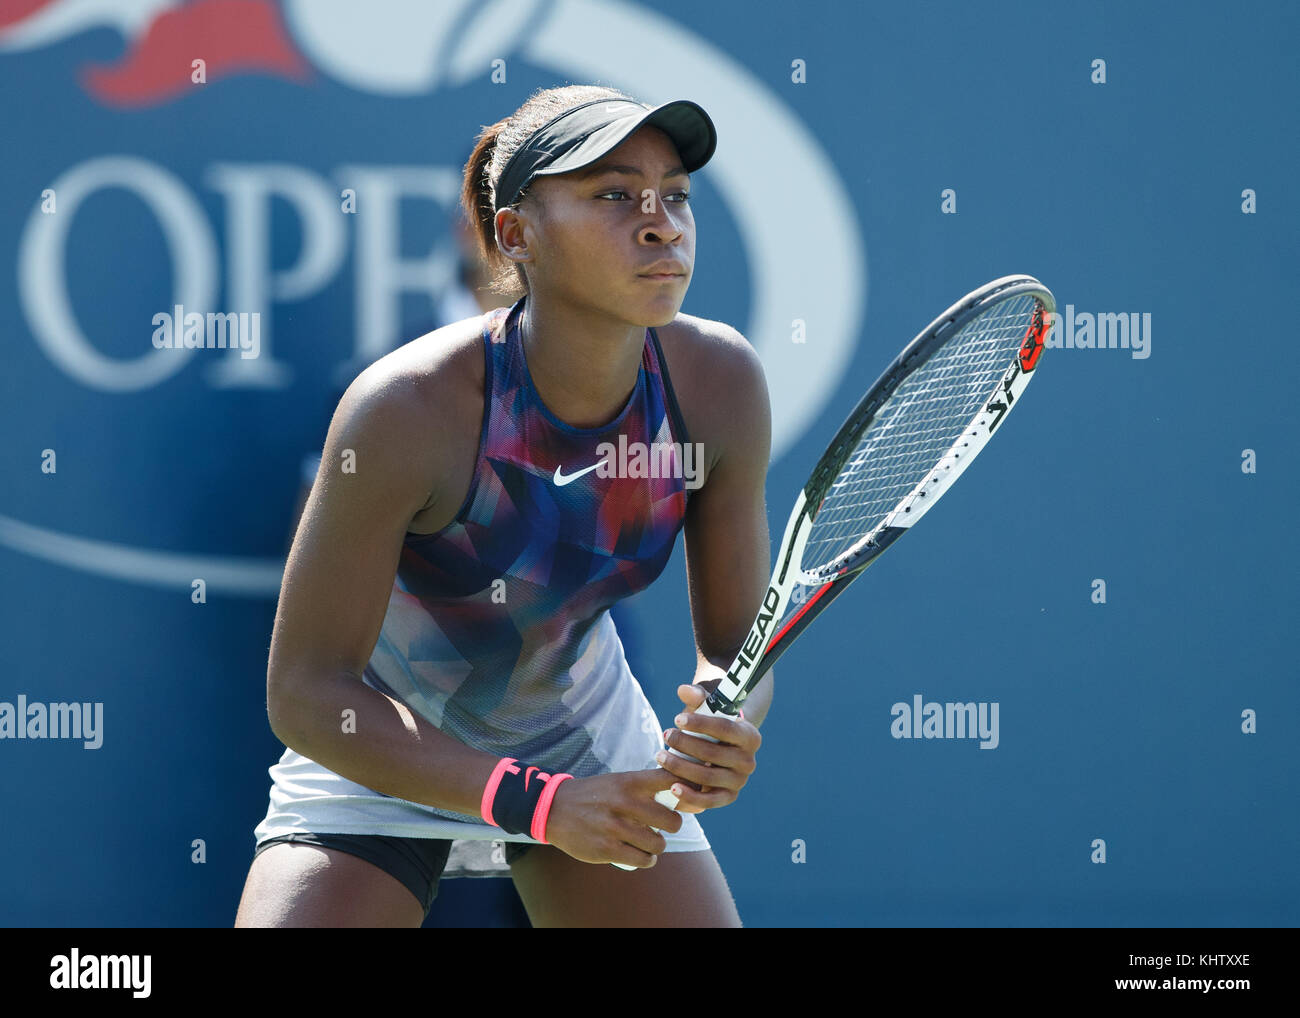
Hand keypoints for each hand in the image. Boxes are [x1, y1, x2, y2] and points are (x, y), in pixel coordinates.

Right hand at [542, 769, 684, 868]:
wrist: (554, 809)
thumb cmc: (595, 795)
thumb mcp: (618, 781)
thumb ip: (646, 787)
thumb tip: (682, 795)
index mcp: (629, 782)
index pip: (670, 781)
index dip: (686, 790)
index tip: (683, 797)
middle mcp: (624, 802)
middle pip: (672, 820)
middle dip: (672, 826)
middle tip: (663, 827)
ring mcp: (615, 827)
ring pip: (658, 844)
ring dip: (657, 846)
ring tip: (650, 843)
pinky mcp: (607, 849)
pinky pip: (643, 860)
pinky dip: (647, 859)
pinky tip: (642, 855)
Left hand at [655, 682, 760, 813]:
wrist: (719, 747)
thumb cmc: (710, 724)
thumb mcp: (706, 708)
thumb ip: (697, 696)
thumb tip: (684, 690)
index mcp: (750, 736)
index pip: (725, 728)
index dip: (700, 723)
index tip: (677, 719)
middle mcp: (749, 761)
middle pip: (714, 753)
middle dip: (686, 744)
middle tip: (665, 735)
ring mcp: (739, 782)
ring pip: (708, 777)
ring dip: (681, 767)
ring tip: (660, 756)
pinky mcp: (727, 797)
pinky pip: (709, 801)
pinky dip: (690, 796)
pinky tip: (672, 787)